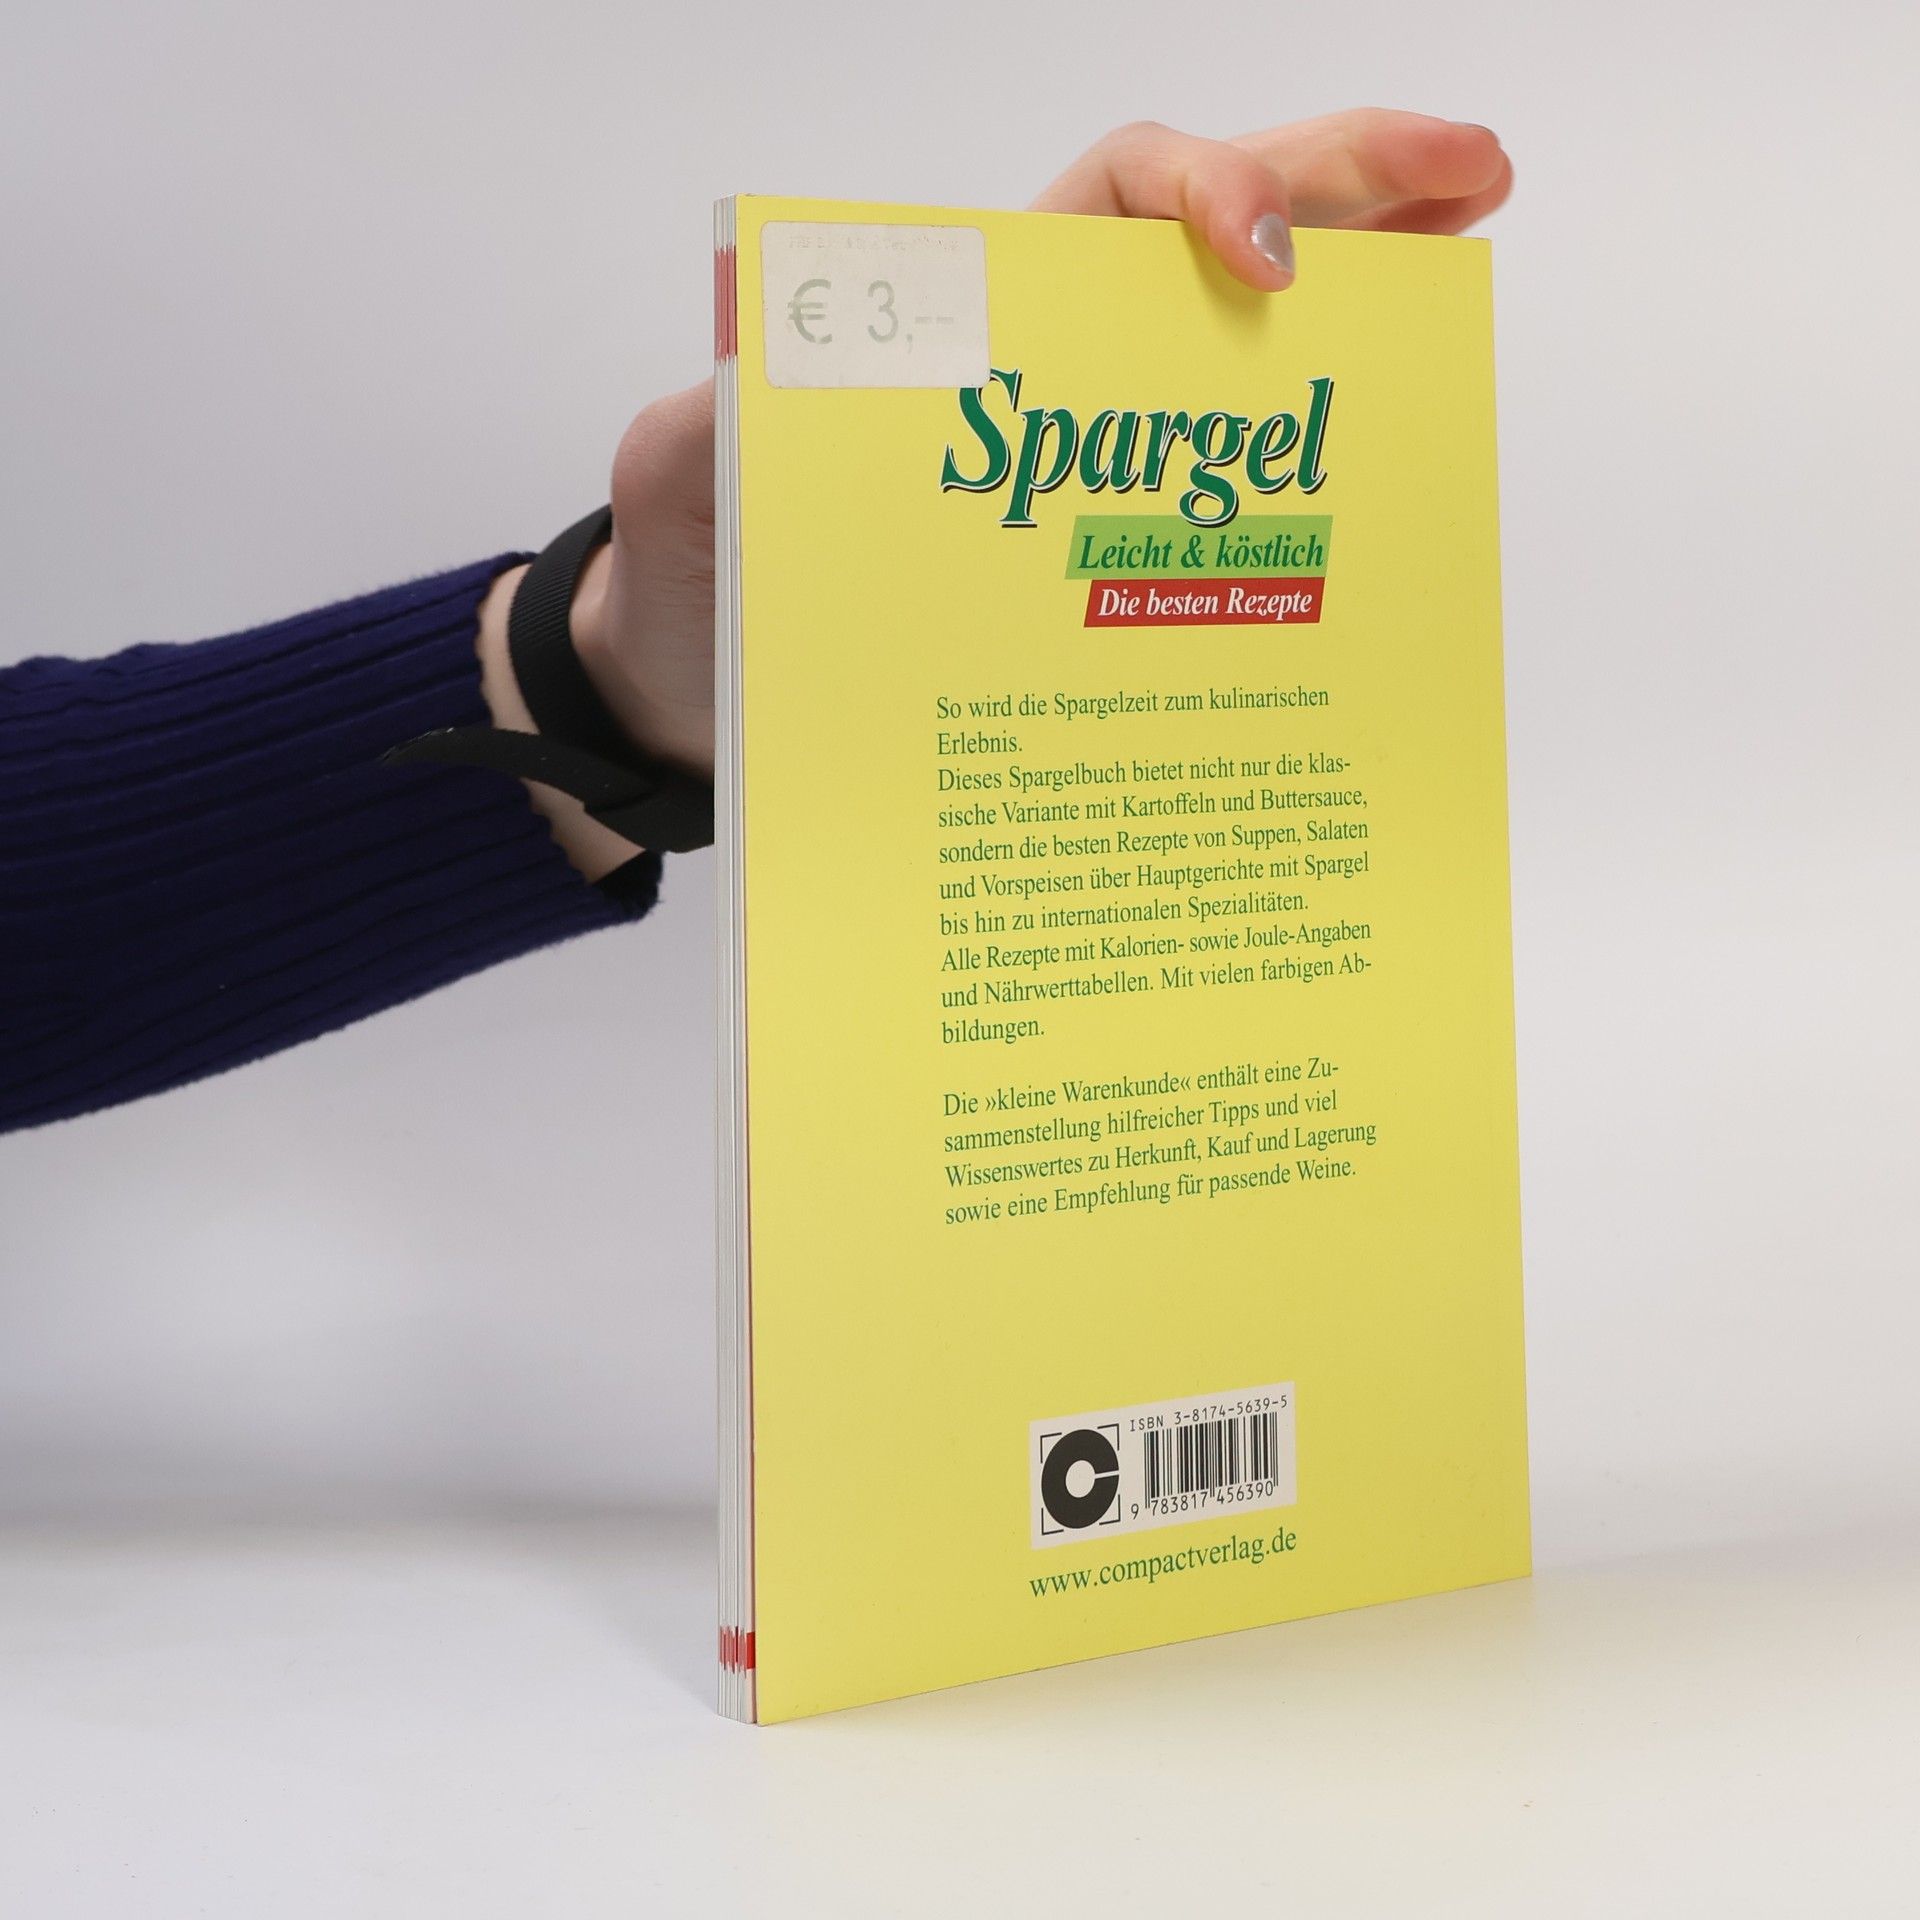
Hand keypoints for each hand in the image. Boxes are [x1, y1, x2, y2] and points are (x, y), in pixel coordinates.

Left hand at [493, 109, 1511, 875]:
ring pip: (1233, 352)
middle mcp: (1041, 377)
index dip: (1197, 196)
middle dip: (1345, 188)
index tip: (1264, 258)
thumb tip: (758, 395)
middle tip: (1475, 181)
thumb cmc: (698, 590)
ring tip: (1469, 262)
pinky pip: (1207, 496)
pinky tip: (1376, 454)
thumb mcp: (682, 496)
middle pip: (1207, 245)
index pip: (1100, 204)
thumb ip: (704, 437)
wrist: (704, 699)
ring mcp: (1080, 465)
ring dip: (1360, 294)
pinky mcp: (1092, 562)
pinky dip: (1299, 466)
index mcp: (957, 327)